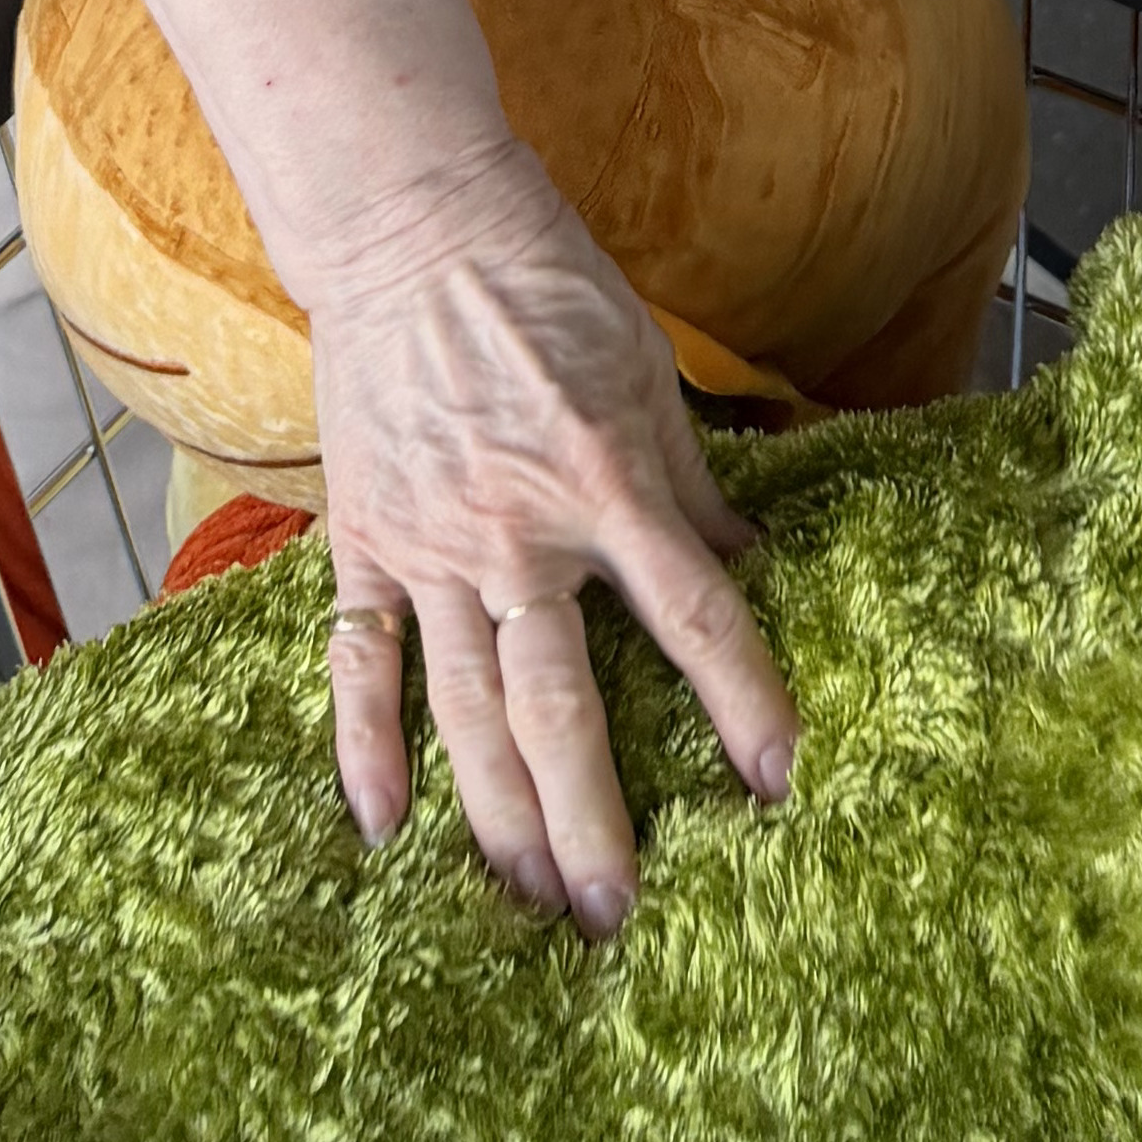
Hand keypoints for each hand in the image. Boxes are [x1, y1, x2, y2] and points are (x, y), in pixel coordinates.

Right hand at [306, 133, 797, 931]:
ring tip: (528, 899)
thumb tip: (746, 561)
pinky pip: (362, 662)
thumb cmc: (546, 284)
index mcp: (606, 484)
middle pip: (561, 706)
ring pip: (465, 710)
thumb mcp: (647, 372)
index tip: (779, 782)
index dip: (744, 701)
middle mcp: (518, 534)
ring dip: (497, 814)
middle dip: (594, 819)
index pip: (694, 616)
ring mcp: (431, 546)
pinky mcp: (365, 541)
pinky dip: (366, 747)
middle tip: (618, 915)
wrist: (412, 226)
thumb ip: (690, 480)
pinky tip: (387, 829)